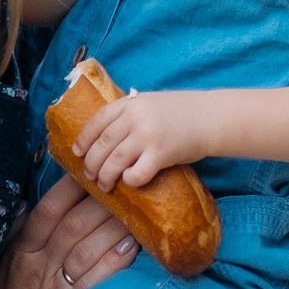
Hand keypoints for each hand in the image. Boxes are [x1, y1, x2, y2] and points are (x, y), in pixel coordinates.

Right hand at [0, 178, 137, 288]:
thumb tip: (30, 201)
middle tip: (126, 184)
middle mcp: (39, 265)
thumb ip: (16, 233)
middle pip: (75, 225)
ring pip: (88, 250)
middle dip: (102, 202)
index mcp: (20, 250)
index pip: (48, 211)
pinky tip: (133, 247)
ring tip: (139, 211)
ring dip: (115, 228)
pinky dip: (114, 264)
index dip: (70, 188)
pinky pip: (94, 284)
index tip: (91, 169)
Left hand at [73, 89, 214, 189]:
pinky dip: (129, 180)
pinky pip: (136, 174)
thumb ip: (129, 113)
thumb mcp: (150, 102)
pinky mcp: (161, 154)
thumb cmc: (182, 111)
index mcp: (130, 103)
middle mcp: (135, 117)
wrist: (211, 117)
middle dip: (91, 163)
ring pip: (113, 161)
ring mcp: (147, 135)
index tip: (78, 152)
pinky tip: (131, 181)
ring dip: (105, 177)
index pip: (96, 121)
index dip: (83, 139)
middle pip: (101, 145)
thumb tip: (105, 133)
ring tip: (105, 185)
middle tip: (90, 175)